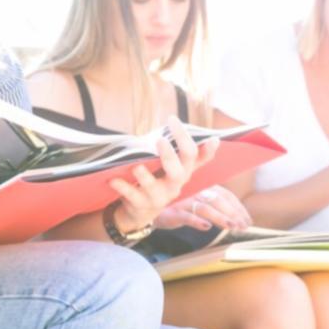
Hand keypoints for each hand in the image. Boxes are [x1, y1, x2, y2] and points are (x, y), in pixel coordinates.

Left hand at [107, 117, 219, 235]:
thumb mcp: (178, 169)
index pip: (191, 154)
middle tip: (159, 140)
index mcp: (183, 172)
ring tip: (136, 165)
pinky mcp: (140, 204)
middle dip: (169, 156)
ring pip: (152, 186)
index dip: (184, 137)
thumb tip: (216, 139)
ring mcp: (157, 196)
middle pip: (177, 172)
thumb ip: (194, 155)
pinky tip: (112, 179)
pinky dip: (122, 186)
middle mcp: (174, 185)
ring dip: (144, 175)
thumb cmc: (160, 180)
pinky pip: (131, 195)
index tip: (172, 119)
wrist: (142, 210)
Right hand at [156, 185, 251, 231]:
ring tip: (231, 226)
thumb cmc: (175, 204)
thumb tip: (235, 218)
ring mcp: (183, 201)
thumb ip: (213, 204)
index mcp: (202, 186)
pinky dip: (196, 221)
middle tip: (243, 226)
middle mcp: (194, 191)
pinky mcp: (172, 212)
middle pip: (218, 200)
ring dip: (219, 217)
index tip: (247, 220)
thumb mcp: (195, 201)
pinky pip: (185, 216)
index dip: (238, 207)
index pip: (225, 195)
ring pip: (204, 208)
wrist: (147, 206)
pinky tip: (206, 227)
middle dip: (233, 213)